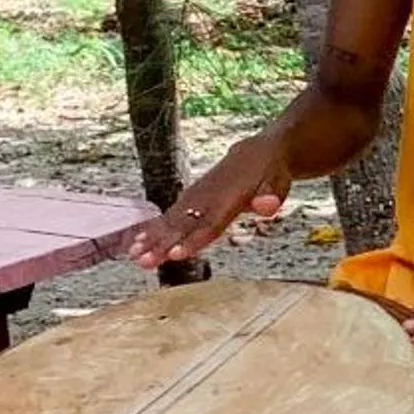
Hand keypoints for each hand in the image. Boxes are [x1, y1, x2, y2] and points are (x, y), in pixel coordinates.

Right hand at [127, 134, 291, 267]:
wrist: (257, 153)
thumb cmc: (269, 173)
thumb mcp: (278, 182)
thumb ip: (271, 195)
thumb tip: (267, 206)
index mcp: (229, 197)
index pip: (210, 223)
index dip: (193, 239)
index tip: (176, 254)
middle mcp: (207, 197)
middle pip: (183, 224)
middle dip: (163, 244)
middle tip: (144, 261)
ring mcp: (196, 196)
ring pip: (171, 220)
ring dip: (152, 238)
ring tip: (135, 257)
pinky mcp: (190, 198)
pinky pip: (169, 215)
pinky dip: (153, 228)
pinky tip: (137, 243)